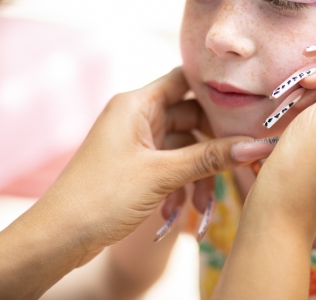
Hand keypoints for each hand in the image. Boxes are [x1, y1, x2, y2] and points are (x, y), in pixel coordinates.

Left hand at [0, 68, 270, 299]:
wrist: (59, 237)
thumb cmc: (100, 197)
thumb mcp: (161, 175)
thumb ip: (209, 157)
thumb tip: (255, 144)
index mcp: (137, 103)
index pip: (185, 79)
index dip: (216, 91)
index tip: (247, 108)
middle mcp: (136, 116)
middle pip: (190, 116)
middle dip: (213, 145)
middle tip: (239, 164)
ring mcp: (136, 142)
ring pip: (184, 146)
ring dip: (198, 174)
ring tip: (203, 206)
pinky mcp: (135, 165)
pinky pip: (171, 165)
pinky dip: (181, 185)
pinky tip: (180, 210)